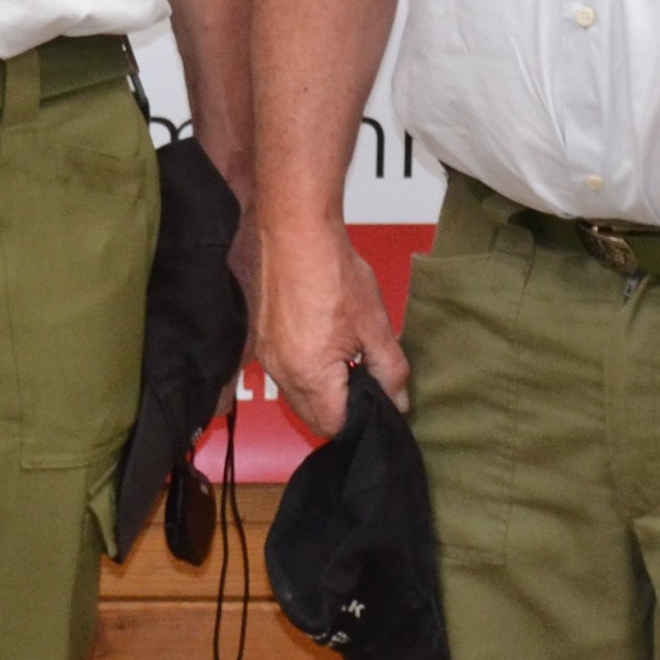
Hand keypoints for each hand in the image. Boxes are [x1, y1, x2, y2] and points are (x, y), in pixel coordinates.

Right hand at [253, 218, 403, 440]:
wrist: (297, 233)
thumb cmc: (335, 273)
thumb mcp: (375, 326)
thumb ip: (389, 371)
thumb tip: (396, 402)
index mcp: (310, 374)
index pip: (335, 426)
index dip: (360, 421)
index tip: (378, 404)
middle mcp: (282, 373)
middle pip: (313, 418)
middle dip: (340, 411)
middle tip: (366, 385)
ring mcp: (268, 358)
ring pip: (297, 398)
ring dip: (322, 394)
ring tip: (347, 363)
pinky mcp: (263, 342)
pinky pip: (286, 376)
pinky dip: (307, 375)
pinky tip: (325, 348)